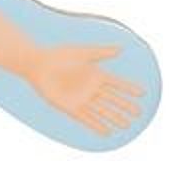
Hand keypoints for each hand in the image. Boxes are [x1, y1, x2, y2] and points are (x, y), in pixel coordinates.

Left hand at [26, 44, 143, 135]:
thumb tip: (121, 49)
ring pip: (101, 111)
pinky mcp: (70, 108)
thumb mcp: (83, 53)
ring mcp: (81, 99)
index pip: (117, 83)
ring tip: (126, 125)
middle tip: (138, 113)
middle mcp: (91, 88)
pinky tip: (106, 132)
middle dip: (125, 106)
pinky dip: (96, 125)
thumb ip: (101, 52)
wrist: (38, 65)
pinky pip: (86, 119)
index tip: (142, 93)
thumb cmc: (58, 56)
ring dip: (113, 118)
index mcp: (95, 74)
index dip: (129, 88)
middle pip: (112, 100)